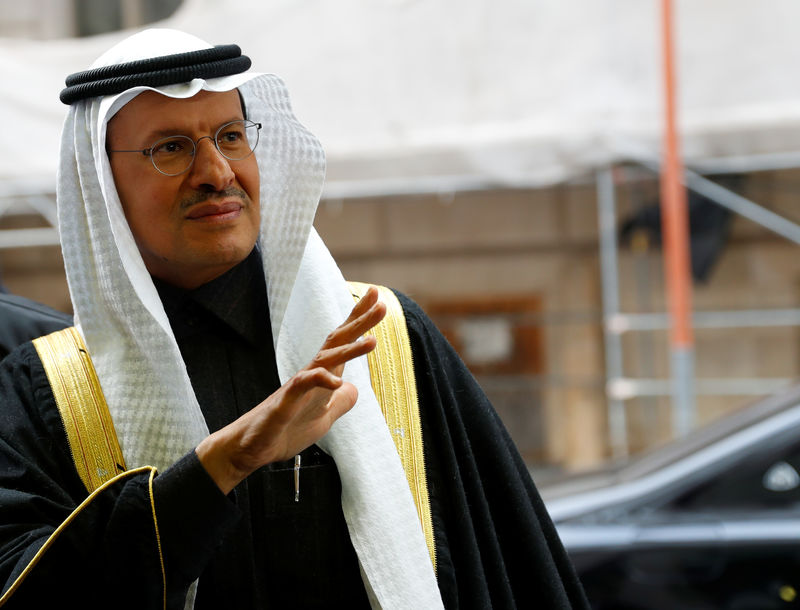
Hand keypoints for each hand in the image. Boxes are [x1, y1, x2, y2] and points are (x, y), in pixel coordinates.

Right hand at [195, 286, 386, 493]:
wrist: (253, 447)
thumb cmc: (286, 429)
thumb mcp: (323, 418)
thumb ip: (340, 402)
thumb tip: (354, 389)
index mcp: (322, 375)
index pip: (343, 342)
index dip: (360, 320)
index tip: (377, 300)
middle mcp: (311, 373)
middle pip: (338, 341)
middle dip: (360, 321)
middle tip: (381, 302)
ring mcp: (299, 386)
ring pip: (326, 360)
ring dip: (350, 349)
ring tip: (373, 340)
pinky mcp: (286, 403)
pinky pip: (304, 386)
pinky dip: (321, 381)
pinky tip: (337, 383)